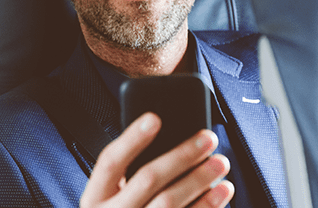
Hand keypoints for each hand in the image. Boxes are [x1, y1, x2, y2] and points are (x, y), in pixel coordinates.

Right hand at [80, 112, 233, 207]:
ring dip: (200, 179)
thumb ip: (126, 171)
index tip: (154, 117)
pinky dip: (208, 206)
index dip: (132, 138)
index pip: (110, 161)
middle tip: (207, 138)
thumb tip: (160, 134)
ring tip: (221, 162)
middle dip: (182, 155)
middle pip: (148, 179)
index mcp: (96, 196)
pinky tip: (221, 191)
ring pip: (170, 203)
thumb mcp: (108, 195)